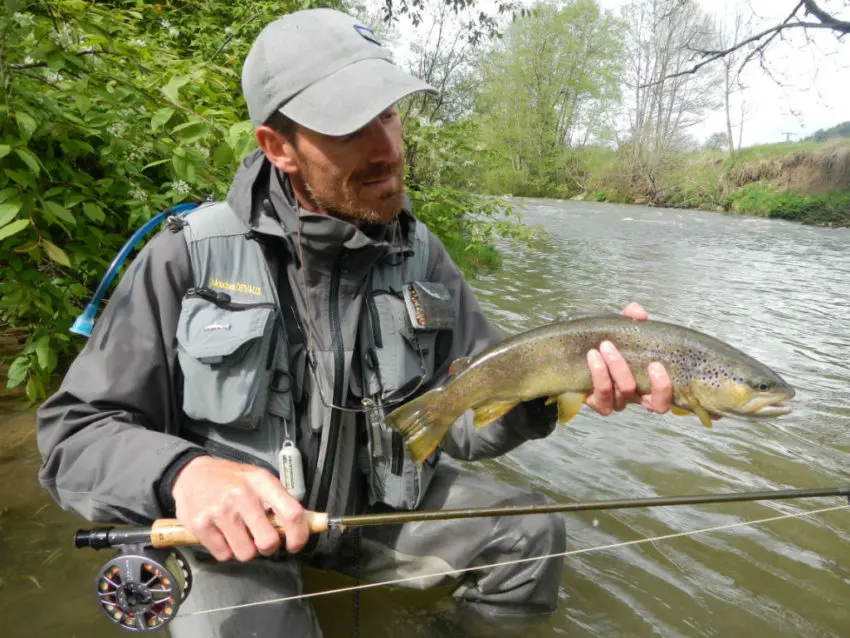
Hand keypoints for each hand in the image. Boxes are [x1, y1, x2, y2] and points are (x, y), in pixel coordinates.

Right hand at [171, 456, 309, 561]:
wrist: (189, 474)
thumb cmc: (230, 479)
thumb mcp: (258, 479)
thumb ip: (278, 500)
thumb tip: (304, 525)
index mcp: (262, 482)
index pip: (292, 513)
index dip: (299, 535)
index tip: (294, 545)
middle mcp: (242, 496)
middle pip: (268, 542)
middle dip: (267, 546)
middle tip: (259, 537)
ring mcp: (220, 511)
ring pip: (246, 554)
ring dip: (244, 548)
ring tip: (237, 532)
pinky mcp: (201, 525)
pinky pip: (224, 555)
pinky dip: (225, 550)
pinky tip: (221, 533)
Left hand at [584, 302, 672, 415]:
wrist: (580, 354)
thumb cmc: (609, 345)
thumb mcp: (621, 329)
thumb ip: (631, 319)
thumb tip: (638, 313)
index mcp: (650, 385)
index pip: (665, 400)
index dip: (663, 388)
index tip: (655, 364)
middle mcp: (637, 398)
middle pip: (648, 402)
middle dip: (637, 373)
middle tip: (619, 348)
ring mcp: (618, 402)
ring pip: (623, 394)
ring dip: (615, 368)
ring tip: (604, 346)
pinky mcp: (599, 403)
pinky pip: (601, 395)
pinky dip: (599, 375)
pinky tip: (593, 356)